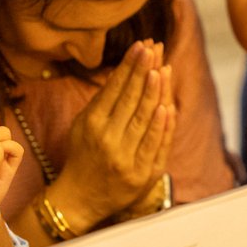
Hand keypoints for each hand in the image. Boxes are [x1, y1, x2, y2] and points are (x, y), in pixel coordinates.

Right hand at [59, 41, 174, 224]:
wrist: (79, 200)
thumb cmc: (82, 155)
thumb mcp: (83, 125)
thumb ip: (103, 102)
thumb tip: (127, 72)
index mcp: (92, 124)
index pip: (115, 89)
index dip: (129, 66)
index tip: (140, 46)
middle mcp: (108, 139)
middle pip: (131, 99)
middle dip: (144, 71)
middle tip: (154, 48)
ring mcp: (126, 157)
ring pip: (145, 119)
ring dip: (156, 92)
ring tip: (163, 68)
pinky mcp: (142, 174)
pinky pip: (155, 145)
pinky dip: (163, 126)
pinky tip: (167, 106)